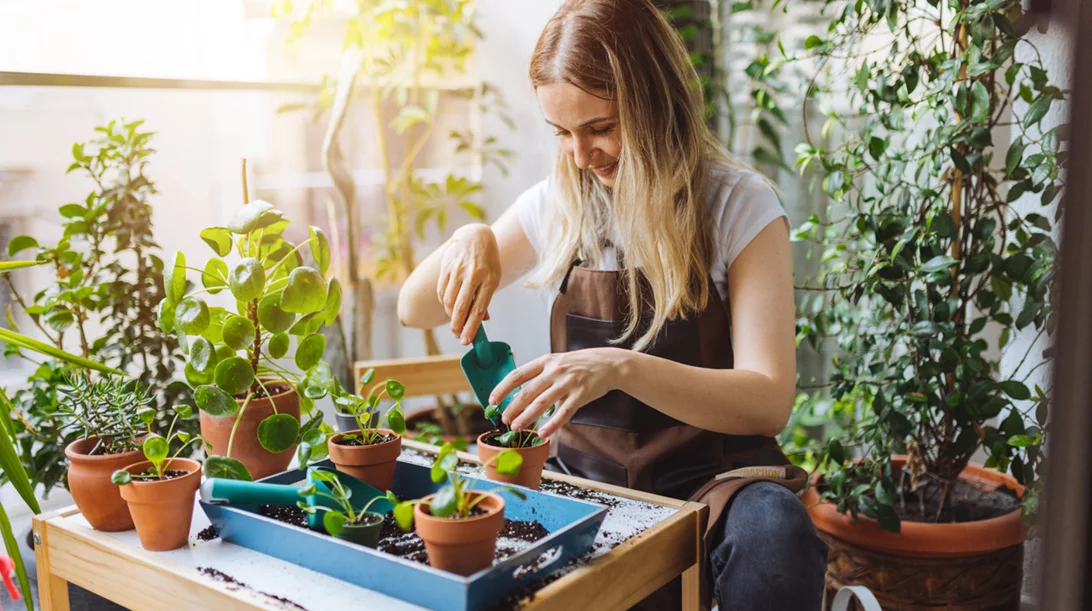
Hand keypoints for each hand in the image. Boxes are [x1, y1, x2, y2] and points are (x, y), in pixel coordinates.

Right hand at [437, 224, 499, 344]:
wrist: (474, 236)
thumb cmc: (487, 261)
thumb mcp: (494, 277)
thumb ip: (486, 298)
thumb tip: (482, 320)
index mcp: (490, 278)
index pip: (479, 309)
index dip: (472, 327)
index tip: (467, 341)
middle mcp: (473, 274)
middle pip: (461, 307)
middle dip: (458, 326)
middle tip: (458, 336)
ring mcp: (458, 270)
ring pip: (449, 301)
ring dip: (451, 316)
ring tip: (455, 323)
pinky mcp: (446, 268)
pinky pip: (442, 292)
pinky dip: (445, 304)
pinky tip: (449, 308)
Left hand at [490, 348, 626, 436]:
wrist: (608, 363)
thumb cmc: (579, 364)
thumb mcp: (557, 362)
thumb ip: (540, 375)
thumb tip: (519, 394)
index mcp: (545, 361)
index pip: (517, 375)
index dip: (502, 388)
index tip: (492, 400)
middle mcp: (555, 371)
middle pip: (527, 392)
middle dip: (512, 407)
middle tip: (504, 419)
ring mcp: (568, 382)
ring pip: (542, 403)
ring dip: (527, 417)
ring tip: (517, 427)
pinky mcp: (581, 395)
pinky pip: (563, 413)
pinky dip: (552, 424)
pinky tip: (543, 433)